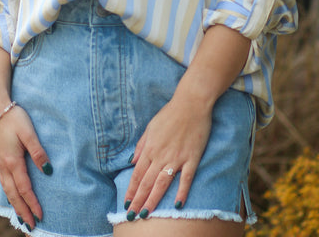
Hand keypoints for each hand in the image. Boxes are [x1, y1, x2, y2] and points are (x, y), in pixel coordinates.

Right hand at [0, 104, 51, 229]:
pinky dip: (9, 194)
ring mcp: (0, 163)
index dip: (33, 203)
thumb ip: (38, 151)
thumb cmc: (13, 118)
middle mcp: (4, 166)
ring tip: (22, 218)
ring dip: (15, 205)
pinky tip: (13, 196)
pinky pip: (4, 183)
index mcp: (13, 162)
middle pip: (14, 195)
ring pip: (7, 190)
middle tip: (31, 227)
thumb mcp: (28, 132)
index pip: (25, 188)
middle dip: (23, 211)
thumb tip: (48, 171)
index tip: (40, 216)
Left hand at [123, 94, 212, 218]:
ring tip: (146, 214)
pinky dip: (181, 192)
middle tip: (132, 217)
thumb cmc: (170, 113)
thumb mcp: (150, 126)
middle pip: (147, 182)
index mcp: (150, 148)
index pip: (137, 174)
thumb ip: (141, 145)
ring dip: (153, 200)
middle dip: (138, 201)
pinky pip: (186, 178)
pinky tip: (177, 204)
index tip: (127, 203)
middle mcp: (161, 155)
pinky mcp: (192, 158)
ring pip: (162, 184)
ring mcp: (177, 158)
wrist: (191, 102)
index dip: (131, 190)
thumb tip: (132, 161)